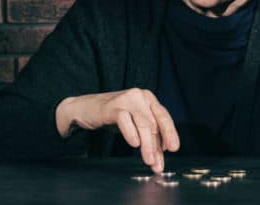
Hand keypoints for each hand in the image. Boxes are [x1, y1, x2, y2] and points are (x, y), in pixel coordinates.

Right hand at [55, 89, 179, 173]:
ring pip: (142, 123)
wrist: (85, 108)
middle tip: (158, 163)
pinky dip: (131, 133)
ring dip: (147, 145)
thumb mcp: (134, 126)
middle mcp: (140, 96)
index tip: (174, 149)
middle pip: (153, 123)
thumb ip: (147, 137)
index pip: (164, 117)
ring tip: (148, 160)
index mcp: (148, 99)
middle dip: (157, 146)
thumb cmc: (112, 116)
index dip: (170, 133)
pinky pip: (125, 120)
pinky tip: (134, 144)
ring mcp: (127, 99)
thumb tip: (159, 158)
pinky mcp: (113, 106)